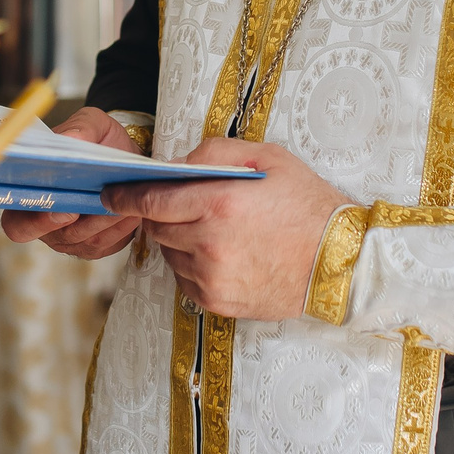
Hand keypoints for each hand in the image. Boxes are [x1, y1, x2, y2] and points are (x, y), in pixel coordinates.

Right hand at [1, 106, 145, 260]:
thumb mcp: (91, 123)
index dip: (34, 221)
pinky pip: (106, 244)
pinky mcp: (94, 246)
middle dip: (80, 224)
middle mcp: (43, 223)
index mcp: (29, 195)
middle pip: (54, 237)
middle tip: (101, 204)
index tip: (61, 208)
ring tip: (125, 201)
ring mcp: (69, 238)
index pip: (16, 223)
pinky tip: (132, 212)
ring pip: (85, 241)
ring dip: (106, 221)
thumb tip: (71, 138)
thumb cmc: (98, 141)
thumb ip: (80, 127)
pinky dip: (121, 229)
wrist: (125, 157)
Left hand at [100, 138, 353, 319]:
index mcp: (219, 202)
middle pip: (156, 227)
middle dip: (160, 214)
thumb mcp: (268, 158)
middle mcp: (209, 242)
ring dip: (178, 240)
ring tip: (214, 230)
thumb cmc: (308, 205)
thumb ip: (215, 153)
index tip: (111, 193)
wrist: (342, 262)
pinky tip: (224, 254)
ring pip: (169, 254)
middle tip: (183, 206)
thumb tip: (177, 164)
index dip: (126, 196)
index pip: (151, 200)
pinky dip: (193, 264)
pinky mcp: (217, 301)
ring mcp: (211, 276)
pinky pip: (185, 279)